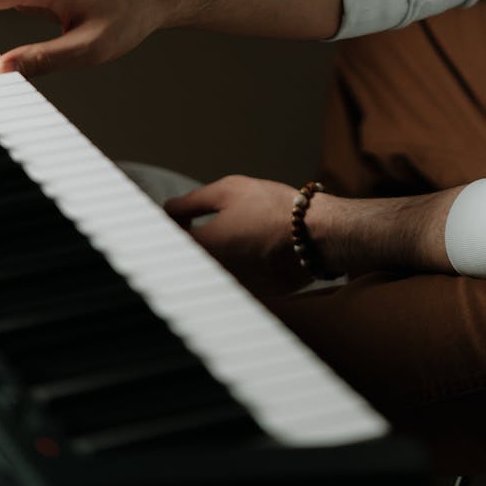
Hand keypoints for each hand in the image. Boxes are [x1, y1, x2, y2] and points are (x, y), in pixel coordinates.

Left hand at [165, 174, 308, 295]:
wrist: (317, 234)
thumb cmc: (272, 208)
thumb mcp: (228, 190)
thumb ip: (191, 202)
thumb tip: (168, 209)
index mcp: (203, 247)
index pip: (169, 241)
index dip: (171, 226)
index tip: (180, 216)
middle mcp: (213, 273)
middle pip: (189, 260)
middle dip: (191, 242)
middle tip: (203, 225)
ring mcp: (233, 288)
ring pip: (211, 272)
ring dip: (212, 256)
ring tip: (233, 236)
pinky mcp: (253, 295)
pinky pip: (233, 282)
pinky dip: (236, 268)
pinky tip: (251, 251)